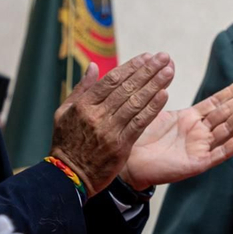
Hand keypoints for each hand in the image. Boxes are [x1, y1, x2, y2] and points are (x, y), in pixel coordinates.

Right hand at [49, 53, 174, 195]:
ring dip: (155, 85)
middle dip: (148, 70)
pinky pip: (139, 123)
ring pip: (136, 102)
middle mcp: (96, 116)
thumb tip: (93, 65)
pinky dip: (153, 108)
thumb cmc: (66, 142)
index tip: (146, 56)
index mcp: (83, 106)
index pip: (111, 80)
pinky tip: (164, 94)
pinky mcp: (120, 146)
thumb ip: (81, 89)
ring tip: (169, 71)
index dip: (131, 67)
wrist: (67, 176)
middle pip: (127, 88)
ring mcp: (109, 131)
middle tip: (164, 57)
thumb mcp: (63, 113)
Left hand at [121, 77, 232, 190]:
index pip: (218, 102)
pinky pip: (220, 152)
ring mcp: (200, 148)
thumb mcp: (152, 108)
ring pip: (228, 129)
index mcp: (190, 119)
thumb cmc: (135, 137)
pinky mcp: (197, 163)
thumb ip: (162, 89)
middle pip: (228, 113)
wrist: (123, 163)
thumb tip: (168, 64)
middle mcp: (199, 132)